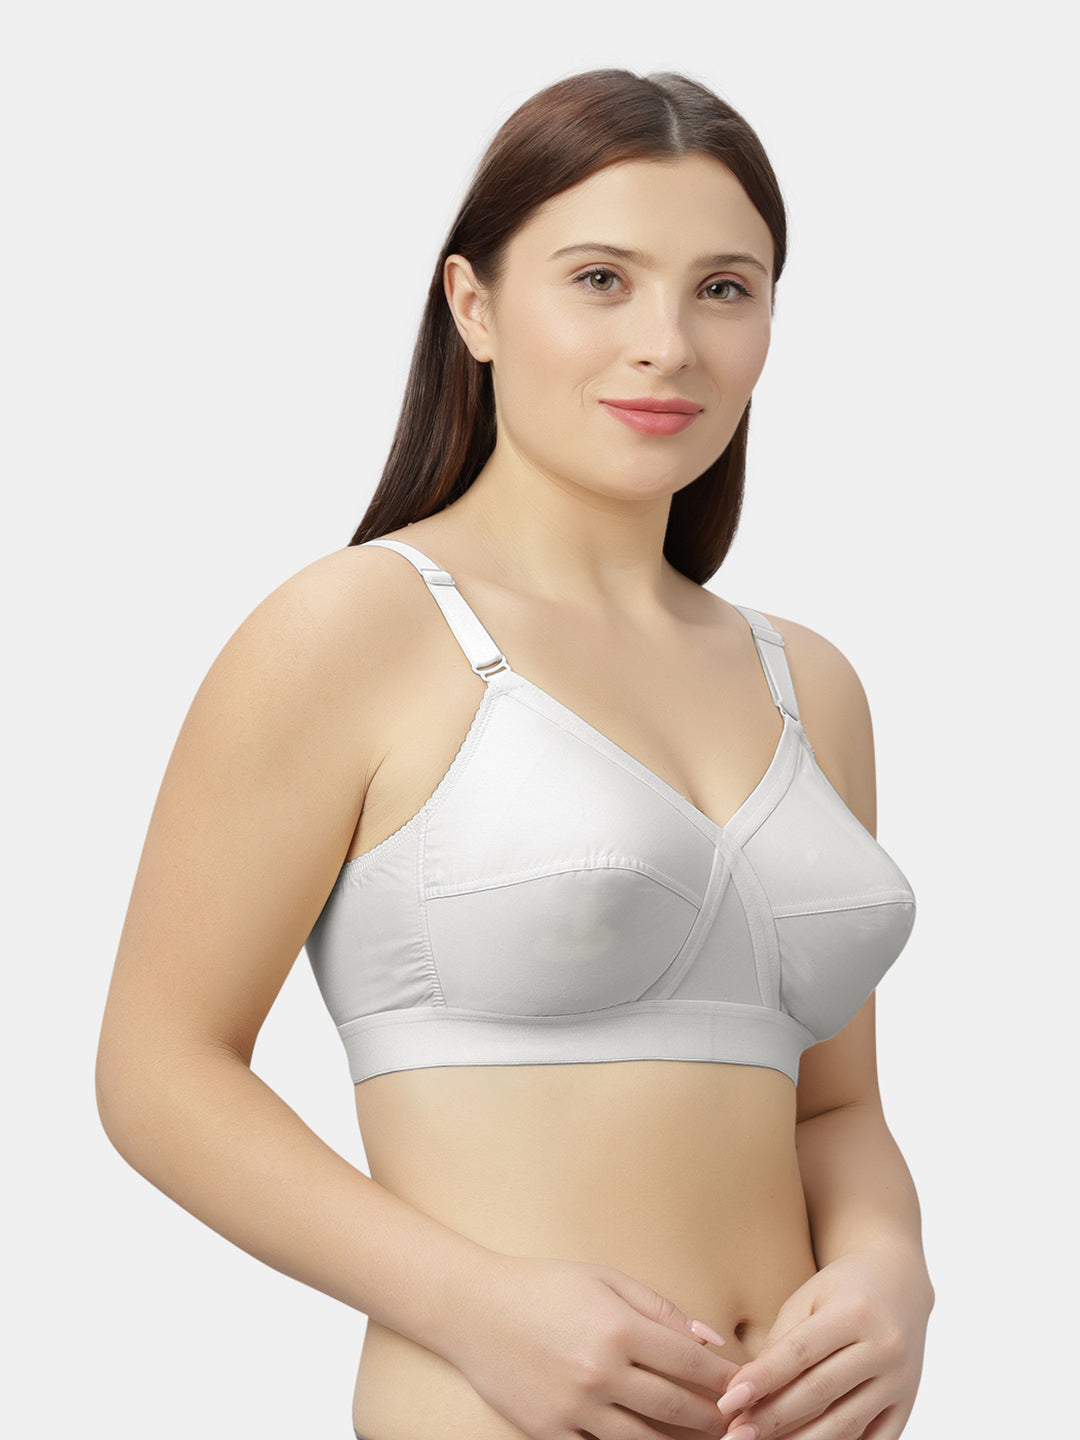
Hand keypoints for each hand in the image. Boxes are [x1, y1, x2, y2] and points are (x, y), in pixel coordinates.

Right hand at [444, 1252, 740, 1439]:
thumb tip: (711, 1340)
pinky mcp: (551, 1433)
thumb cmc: (544, 1285)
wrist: (474, 1309)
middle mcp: (602, 1373)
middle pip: (677, 1409)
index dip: (725, 1379)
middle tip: (733, 1422)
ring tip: (699, 1439)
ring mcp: (576, 1409)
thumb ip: (661, 1309)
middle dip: (712, 1418)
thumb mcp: (605, 1279)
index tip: (743, 1386)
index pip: (692, 1364)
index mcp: (620, 1329)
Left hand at [715, 1244, 933, 1439]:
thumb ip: (781, 1341)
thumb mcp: (808, 1298)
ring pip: (846, 1424)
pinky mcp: (907, 1404)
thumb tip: (748, 1390)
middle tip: (736, 1435)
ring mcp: (900, 1380)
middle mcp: (884, 1347)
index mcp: (854, 1312)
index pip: (800, 1353)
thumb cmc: (843, 1288)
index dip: (762, 1379)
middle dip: (773, 1418)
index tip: (728, 1401)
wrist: (900, 1282)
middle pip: (820, 1392)